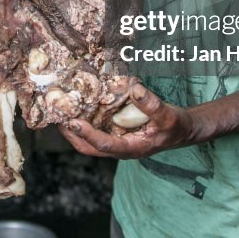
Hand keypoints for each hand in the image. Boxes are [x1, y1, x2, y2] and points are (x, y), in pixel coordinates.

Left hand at [58, 84, 197, 158]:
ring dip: (74, 129)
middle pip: (88, 148)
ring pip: (88, 141)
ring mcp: (117, 142)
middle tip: (57, 116)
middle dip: (71, 134)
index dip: (87, 134)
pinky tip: (78, 106)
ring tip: (60, 111)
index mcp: (131, 149)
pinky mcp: (116, 134)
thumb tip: (135, 89)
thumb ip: (152, 105)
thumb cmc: (175, 126)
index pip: (104, 145)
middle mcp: (120, 148)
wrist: (181, 130)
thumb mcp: (168, 115)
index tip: (73, 121)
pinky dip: (84, 121)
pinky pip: (95, 130)